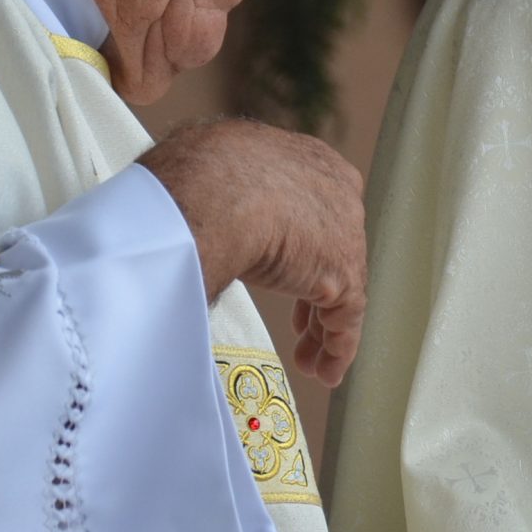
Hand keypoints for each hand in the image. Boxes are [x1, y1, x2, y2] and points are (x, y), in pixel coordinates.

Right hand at [140, 119, 365, 384]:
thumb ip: (219, 191)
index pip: (316, 212)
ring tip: (310, 360)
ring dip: (323, 329)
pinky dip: (336, 348)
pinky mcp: (344, 275)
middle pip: (333, 251)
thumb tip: (185, 212)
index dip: (301, 249)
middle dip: (315, 291)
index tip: (289, 273)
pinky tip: (325, 370)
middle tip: (301, 321)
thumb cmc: (198, 171)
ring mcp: (346, 236)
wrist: (215, 189)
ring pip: (341, 290)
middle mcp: (338, 194)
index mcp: (309, 161)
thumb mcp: (213, 167)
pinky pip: (344, 320)